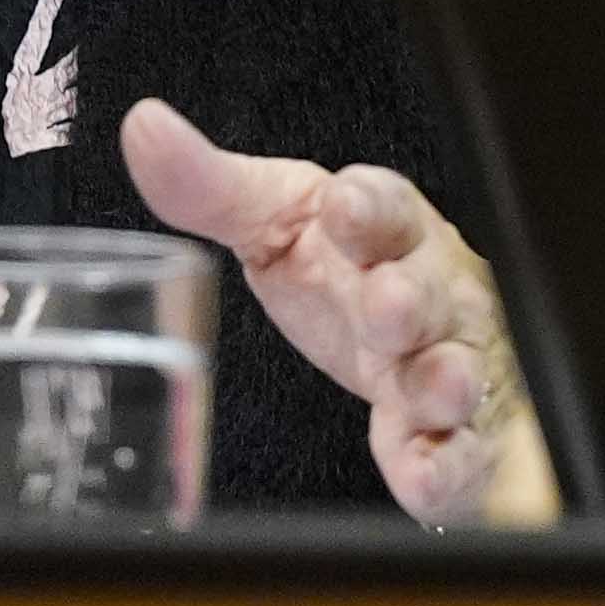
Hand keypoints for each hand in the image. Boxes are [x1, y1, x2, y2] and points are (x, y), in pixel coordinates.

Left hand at [119, 98, 560, 528]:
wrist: (411, 332)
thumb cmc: (345, 266)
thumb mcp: (277, 221)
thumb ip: (209, 186)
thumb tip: (143, 126)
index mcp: (383, 229)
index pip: (382, 206)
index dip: (366, 207)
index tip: (343, 206)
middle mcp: (427, 292)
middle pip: (424, 291)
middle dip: (407, 299)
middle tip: (384, 306)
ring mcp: (448, 362)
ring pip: (455, 369)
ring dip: (446, 381)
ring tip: (435, 391)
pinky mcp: (452, 433)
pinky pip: (460, 451)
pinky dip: (447, 467)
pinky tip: (425, 479)